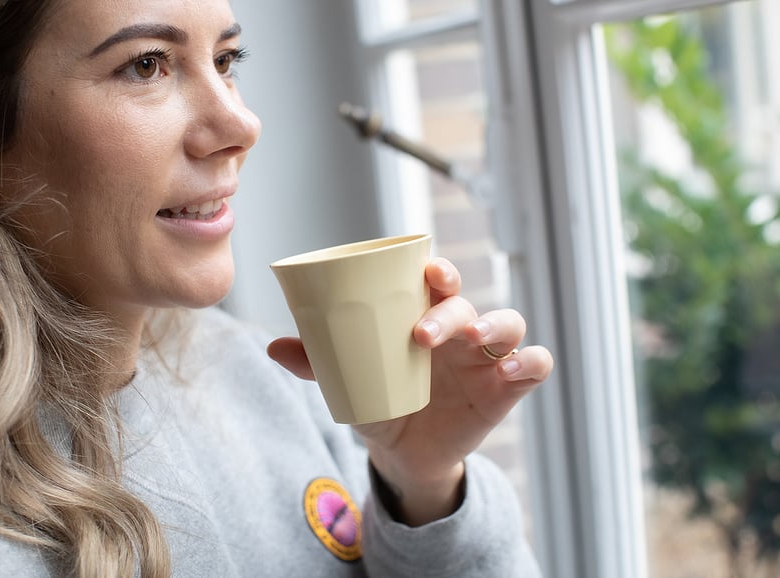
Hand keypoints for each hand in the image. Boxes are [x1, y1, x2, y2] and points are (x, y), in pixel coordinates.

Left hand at [267, 257, 552, 525]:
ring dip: (493, 324)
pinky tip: (511, 370)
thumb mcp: (350, 382)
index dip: (437, 269)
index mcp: (423, 316)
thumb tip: (273, 346)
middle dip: (450, 309)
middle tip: (422, 333)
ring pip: (507, 322)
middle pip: (467, 301)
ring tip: (469, 340)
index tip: (425, 271)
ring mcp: (486, 357)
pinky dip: (530, 362)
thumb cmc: (380, 400)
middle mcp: (459, 329)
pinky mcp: (507, 387)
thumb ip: (318, 362)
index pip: (438, 280)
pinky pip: (535, 364)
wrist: (402, 452)